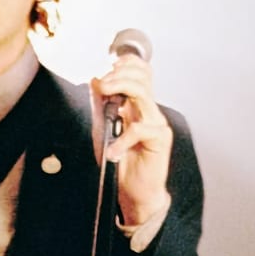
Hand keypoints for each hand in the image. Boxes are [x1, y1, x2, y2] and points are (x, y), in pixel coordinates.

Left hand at [90, 55, 172, 225]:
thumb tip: (94, 79)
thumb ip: (99, 105)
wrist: (133, 193)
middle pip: (142, 76)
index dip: (126, 63)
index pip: (139, 72)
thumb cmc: (120, 164)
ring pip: (143, 93)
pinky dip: (122, 139)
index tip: (107, 65)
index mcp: (136, 105)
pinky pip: (140, 128)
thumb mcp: (102, 130)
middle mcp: (148, 110)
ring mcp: (156, 123)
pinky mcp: (160, 139)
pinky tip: (113, 151)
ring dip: (121, 88)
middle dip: (119, 73)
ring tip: (105, 93)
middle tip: (103, 83)